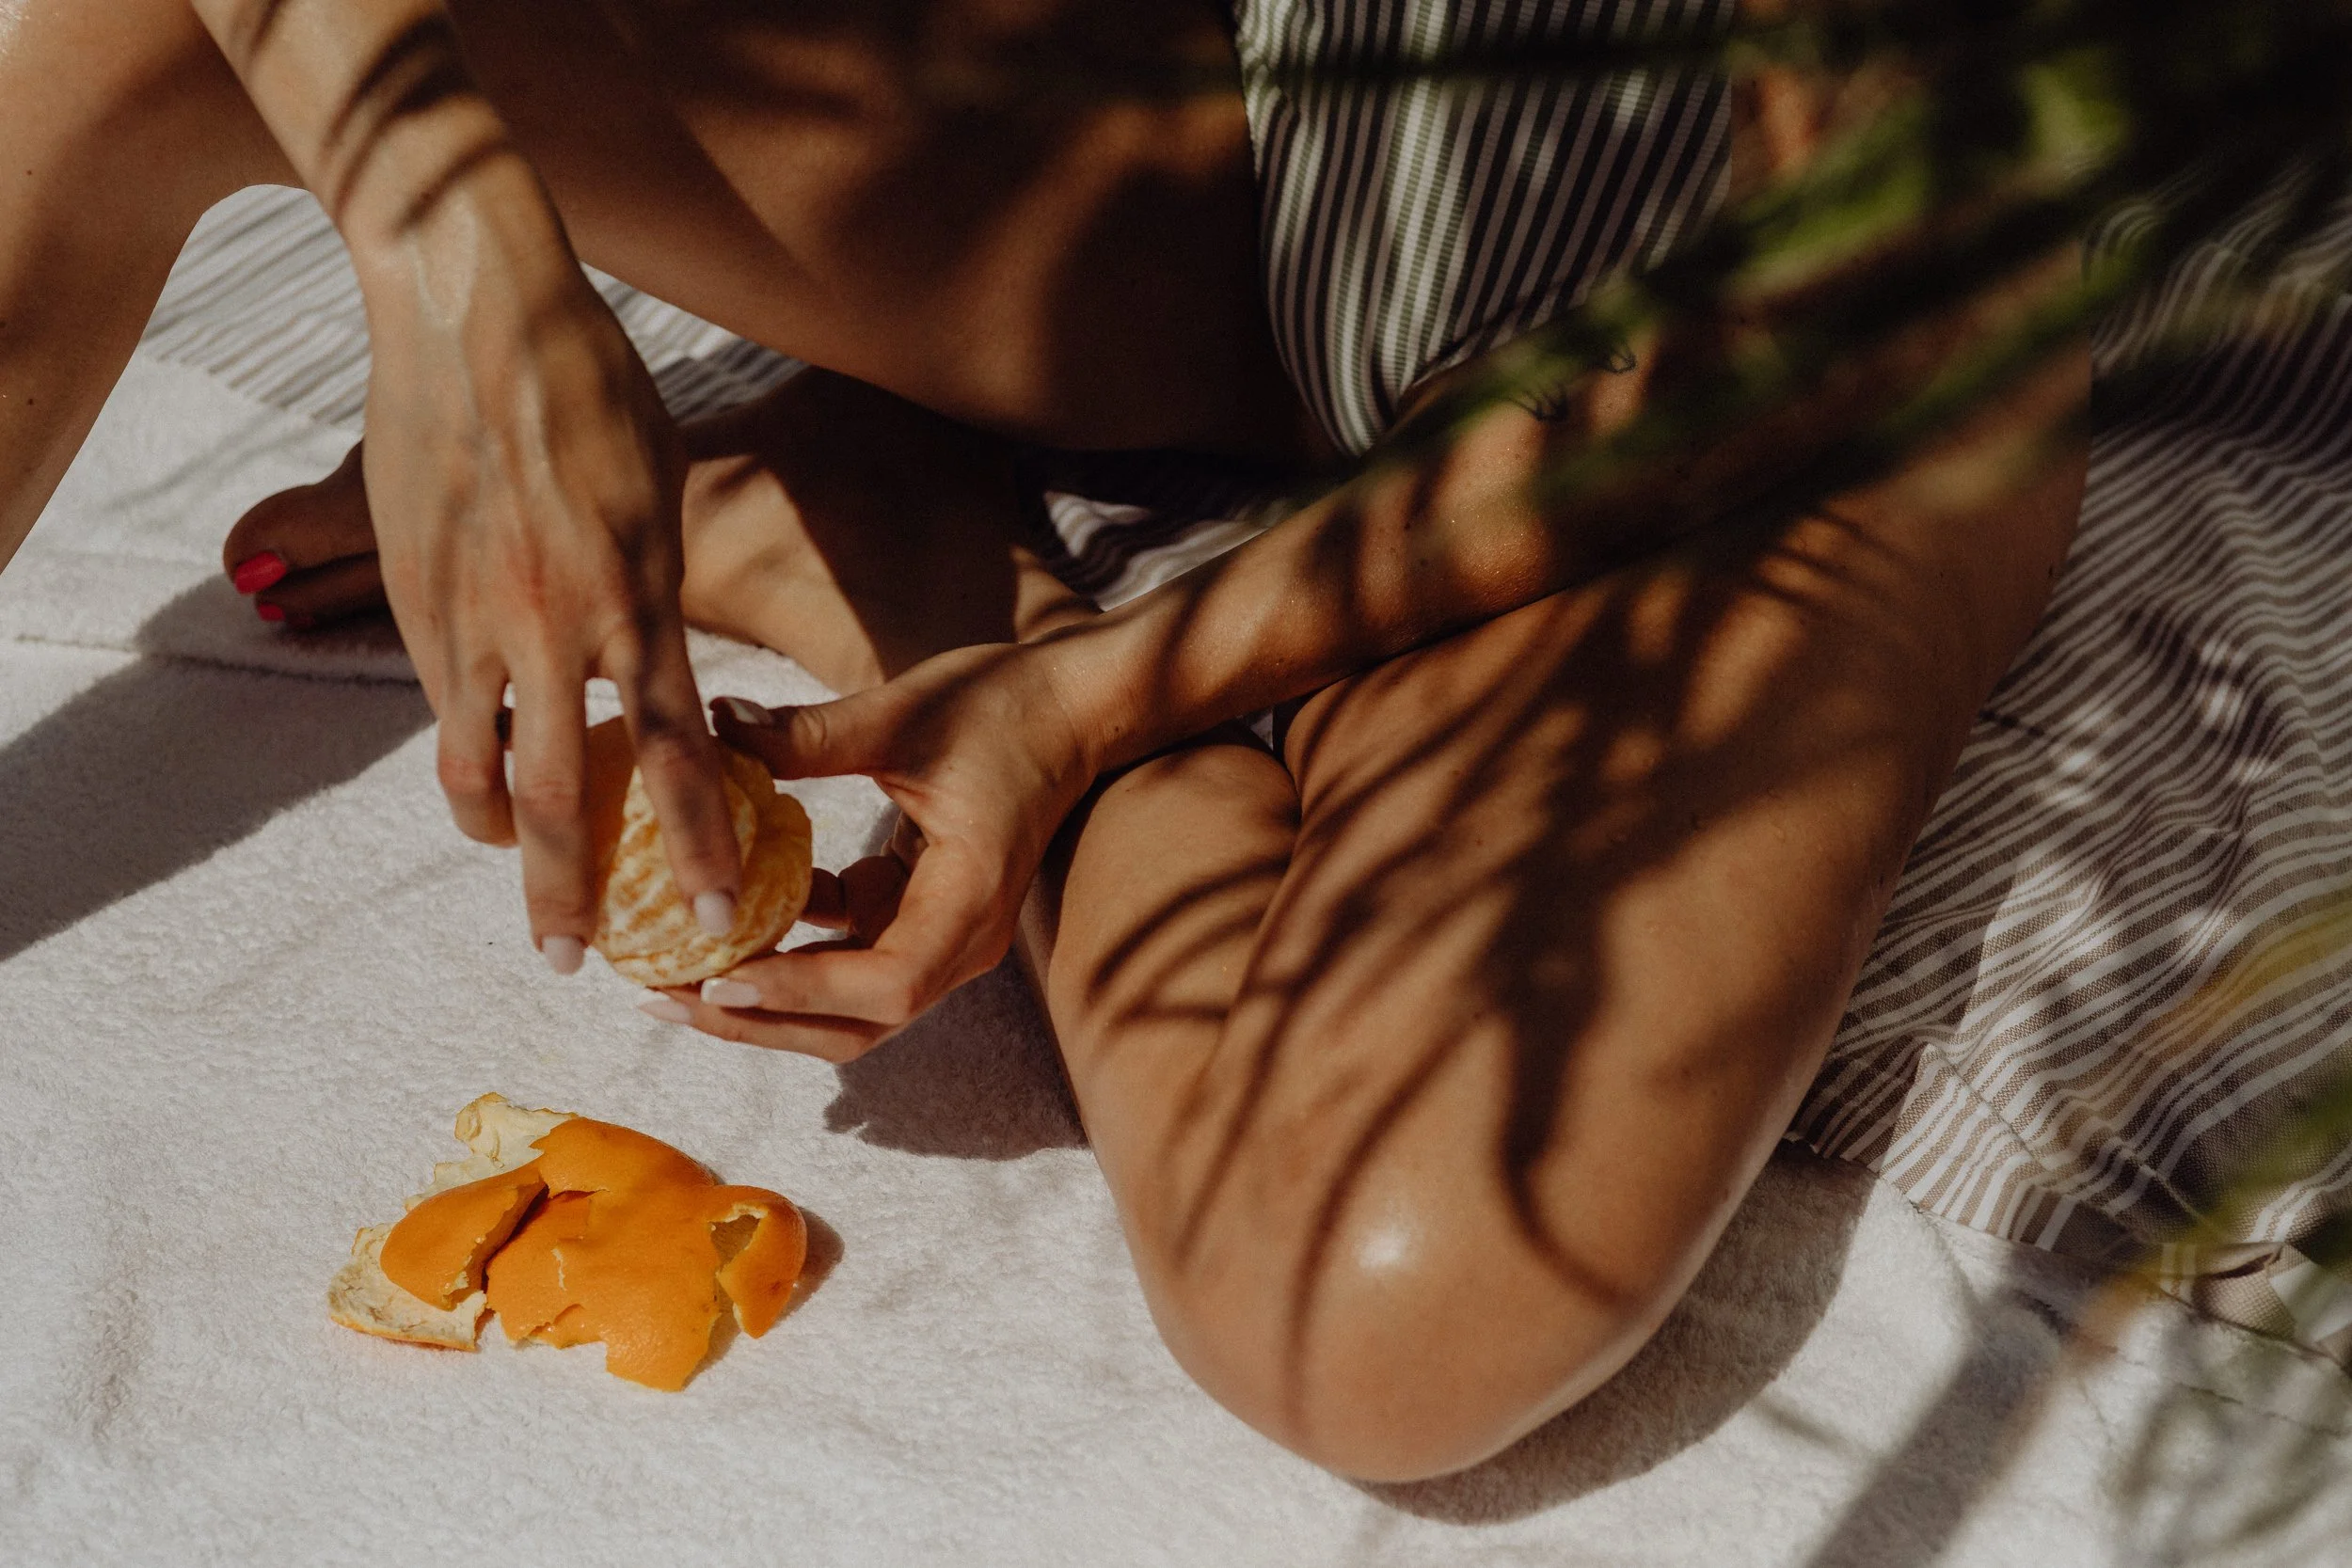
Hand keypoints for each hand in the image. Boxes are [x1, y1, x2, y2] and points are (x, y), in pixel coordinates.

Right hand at [356, 174, 740, 970]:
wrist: (476, 309)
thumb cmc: (594, 388)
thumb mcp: (659, 495)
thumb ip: (657, 596)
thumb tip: (653, 672)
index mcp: (638, 598)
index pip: (676, 756)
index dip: (693, 847)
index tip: (710, 916)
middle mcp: (553, 623)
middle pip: (561, 797)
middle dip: (564, 893)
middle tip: (568, 959)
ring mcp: (469, 615)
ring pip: (473, 766)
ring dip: (494, 833)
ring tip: (510, 861)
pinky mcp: (409, 596)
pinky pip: (438, 701)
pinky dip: (462, 741)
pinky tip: (480, 755)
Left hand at [651, 643, 1101, 1058]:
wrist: (1070, 706)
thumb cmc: (1004, 705)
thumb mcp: (906, 714)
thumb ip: (811, 734)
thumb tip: (714, 723)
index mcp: (969, 903)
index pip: (886, 985)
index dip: (804, 994)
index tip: (723, 980)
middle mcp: (959, 940)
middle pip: (857, 1023)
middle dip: (762, 1023)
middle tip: (667, 1002)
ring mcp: (937, 932)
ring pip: (845, 1003)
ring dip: (767, 999)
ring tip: (677, 983)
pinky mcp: (915, 909)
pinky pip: (843, 953)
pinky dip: (786, 949)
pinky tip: (723, 922)